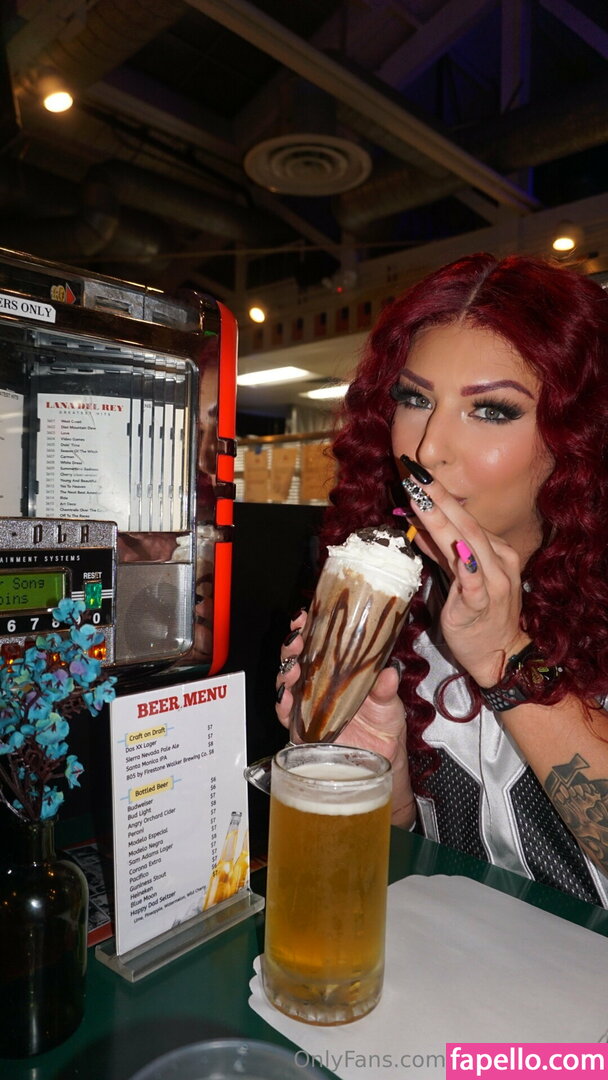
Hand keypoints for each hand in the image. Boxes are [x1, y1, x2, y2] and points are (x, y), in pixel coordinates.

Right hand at [276, 613, 414, 824]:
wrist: (381, 764)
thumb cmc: (385, 729)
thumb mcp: (390, 706)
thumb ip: (386, 690)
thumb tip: (389, 673)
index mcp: (342, 670)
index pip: (320, 641)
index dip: (310, 627)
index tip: (306, 616)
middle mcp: (322, 683)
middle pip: (298, 658)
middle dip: (292, 646)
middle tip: (296, 641)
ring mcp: (309, 704)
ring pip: (287, 681)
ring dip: (285, 671)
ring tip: (292, 669)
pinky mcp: (302, 727)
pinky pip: (286, 712)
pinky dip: (283, 703)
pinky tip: (286, 697)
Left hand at [405, 476, 529, 685]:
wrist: (500, 652)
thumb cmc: (479, 614)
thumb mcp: (459, 575)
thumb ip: (440, 550)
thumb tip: (417, 522)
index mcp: (494, 550)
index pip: (464, 519)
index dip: (440, 496)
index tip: (417, 474)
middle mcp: (498, 560)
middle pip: (465, 523)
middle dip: (439, 498)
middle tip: (415, 476)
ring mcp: (493, 582)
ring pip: (468, 544)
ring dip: (442, 521)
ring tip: (420, 500)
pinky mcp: (482, 605)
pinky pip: (474, 582)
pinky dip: (466, 566)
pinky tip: (457, 550)